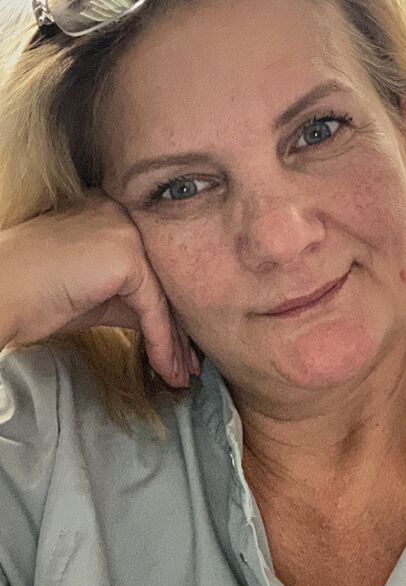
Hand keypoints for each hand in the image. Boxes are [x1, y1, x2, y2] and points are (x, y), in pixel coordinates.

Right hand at [0, 187, 196, 386]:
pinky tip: (167, 368)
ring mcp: (127, 230)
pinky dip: (161, 342)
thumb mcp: (95, 290)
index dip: (168, 305)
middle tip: (191, 361)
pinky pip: (153, 308)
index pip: (154, 263)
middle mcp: (124, 212)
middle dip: (179, 324)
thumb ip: (131, 295)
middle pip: (163, 277)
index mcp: (114, 211)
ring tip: (183, 374)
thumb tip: (164, 321)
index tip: (181, 339)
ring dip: (175, 342)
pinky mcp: (126, 256)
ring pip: (163, 295)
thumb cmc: (34, 293)